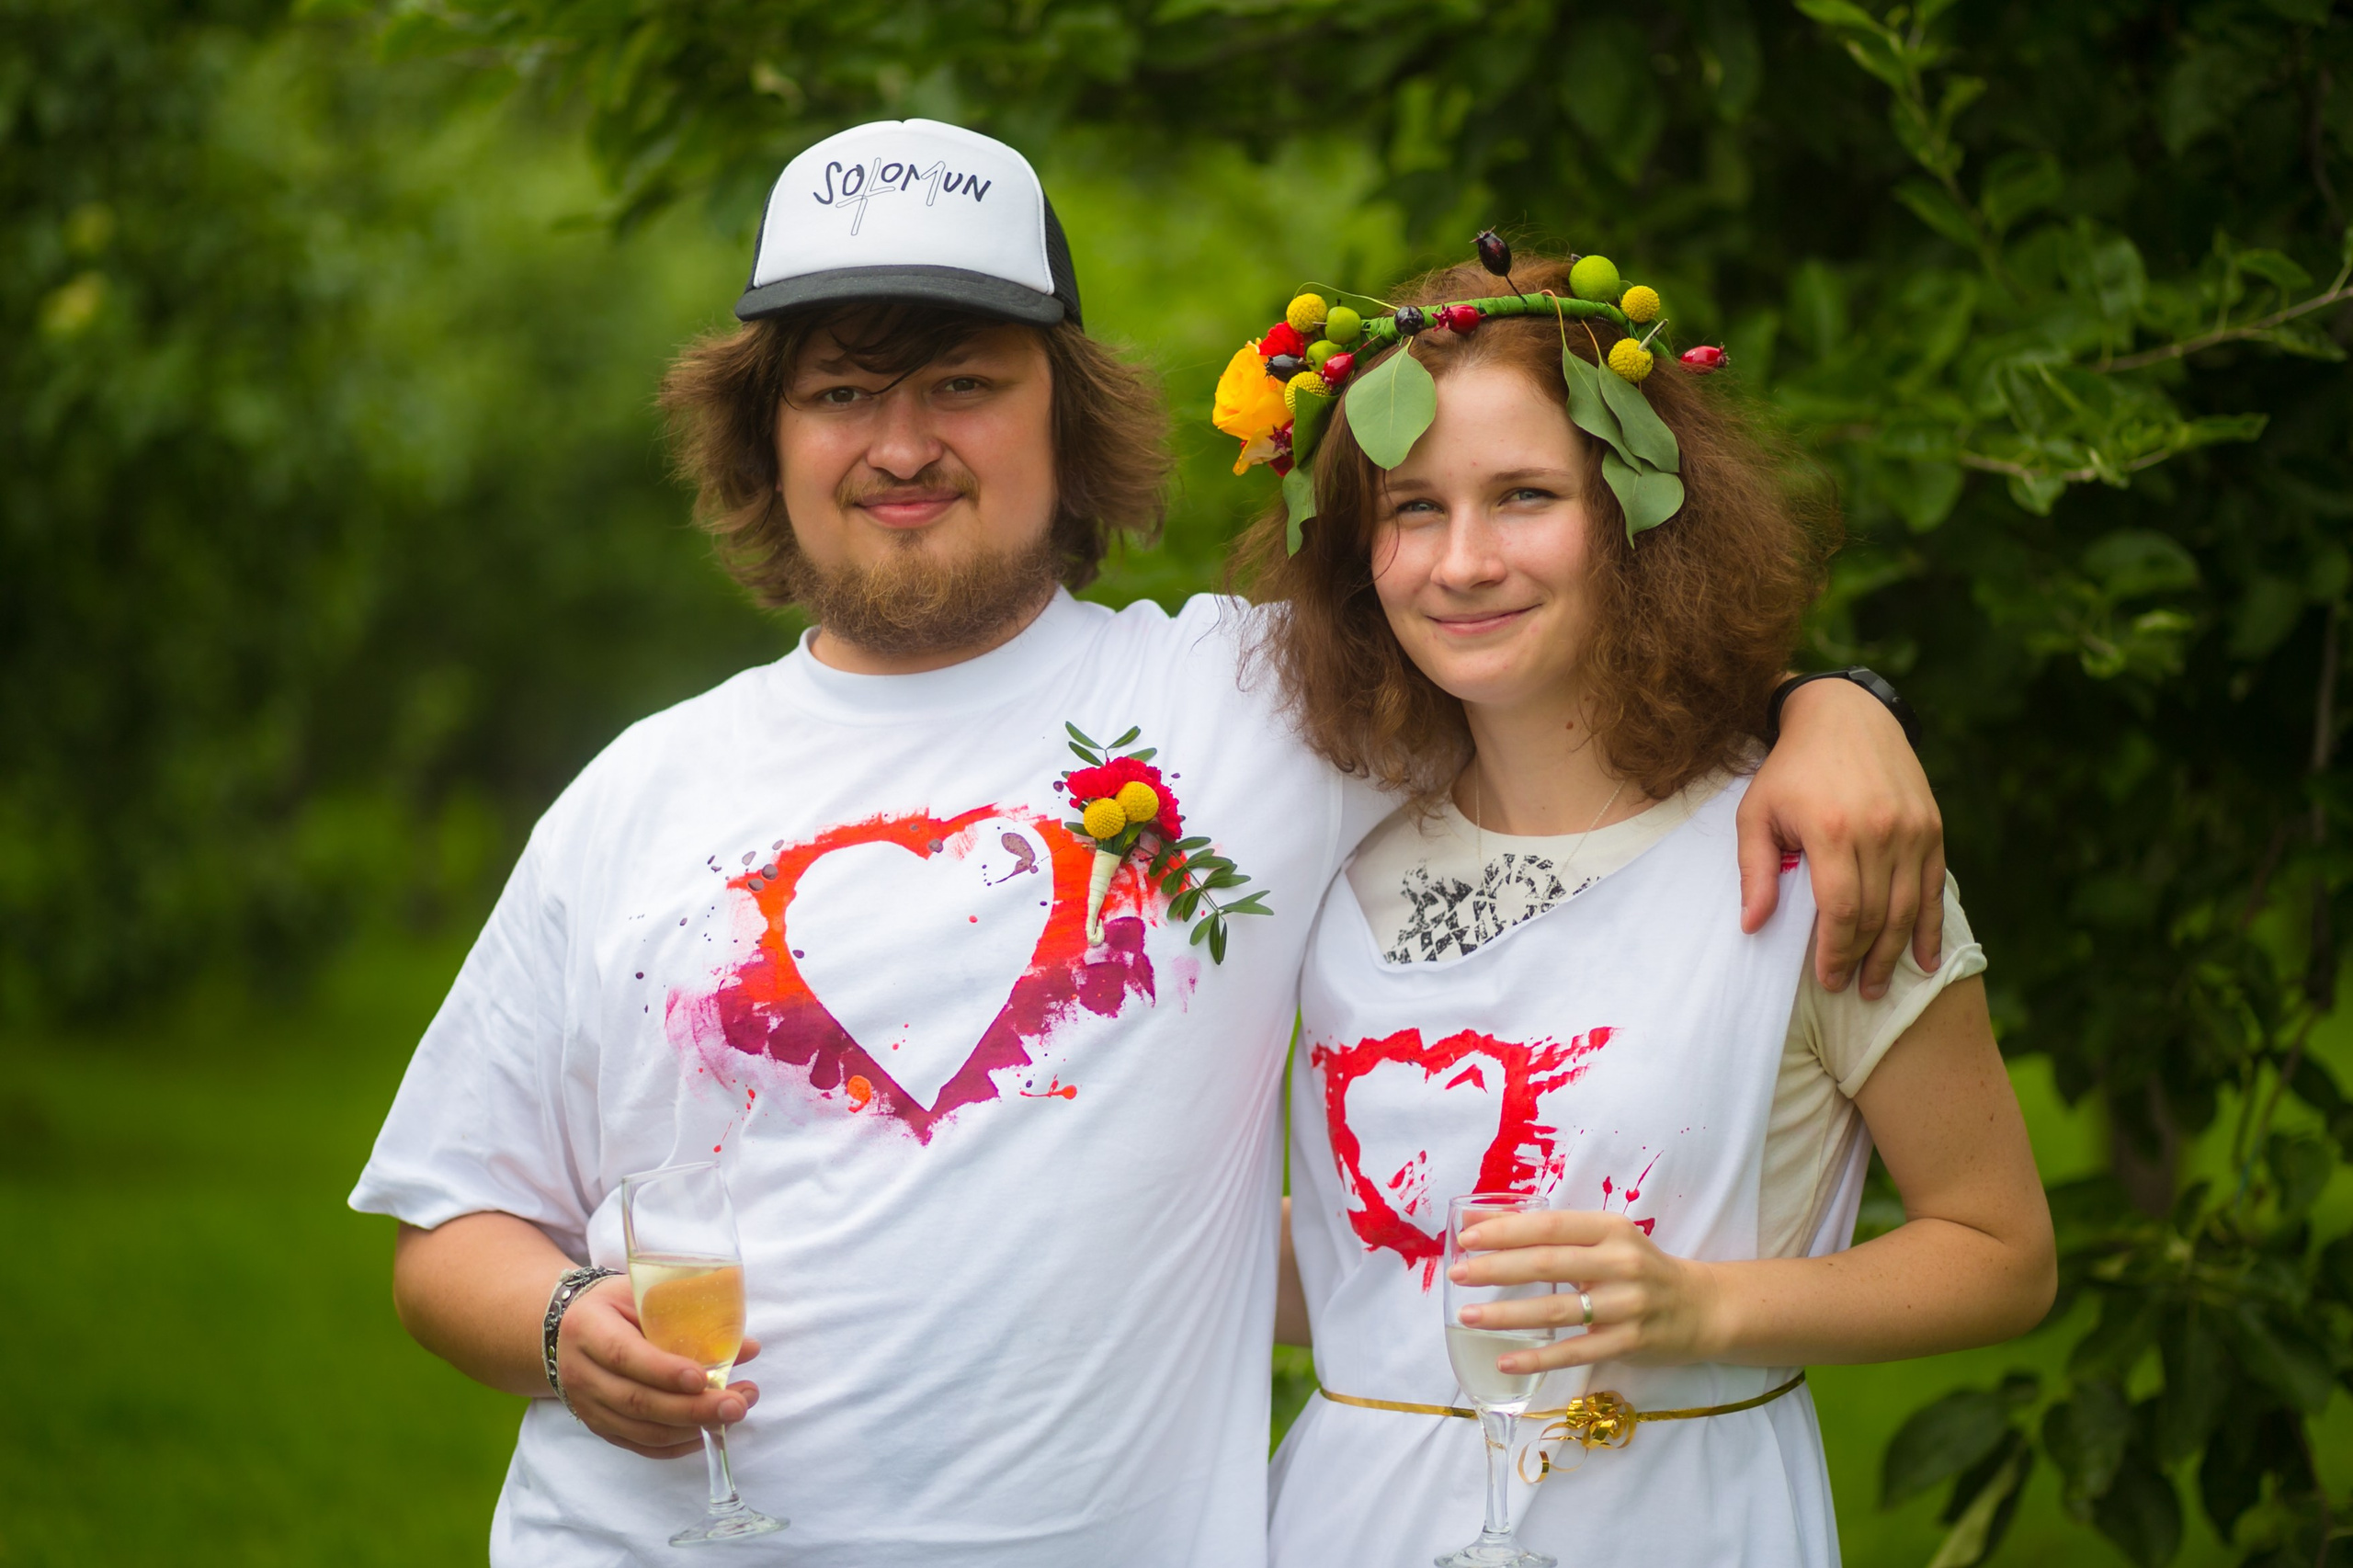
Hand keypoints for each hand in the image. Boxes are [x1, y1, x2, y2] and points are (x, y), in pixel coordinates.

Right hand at [556, 1278, 761, 1458]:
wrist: (562, 1332)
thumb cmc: (612, 1305)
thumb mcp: (639, 1294)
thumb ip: (687, 1316)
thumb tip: (749, 1347)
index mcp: (588, 1329)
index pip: (624, 1355)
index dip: (663, 1371)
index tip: (703, 1378)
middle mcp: (582, 1373)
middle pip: (637, 1401)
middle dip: (692, 1408)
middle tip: (737, 1404)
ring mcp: (589, 1406)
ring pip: (642, 1430)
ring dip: (693, 1427)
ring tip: (735, 1412)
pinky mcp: (600, 1427)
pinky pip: (640, 1445)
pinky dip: (677, 1444)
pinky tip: (708, 1431)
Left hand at [1449, 1210, 1725, 1375]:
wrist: (1701, 1307)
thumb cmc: (1638, 1268)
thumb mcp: (1602, 1238)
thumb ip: (1547, 1231)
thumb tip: (1477, 1217)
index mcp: (1610, 1229)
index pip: (1549, 1226)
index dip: (1505, 1229)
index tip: (1465, 1236)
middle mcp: (1620, 1263)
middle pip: (1548, 1264)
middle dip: (1496, 1269)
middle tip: (1457, 1273)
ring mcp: (1626, 1305)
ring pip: (1557, 1311)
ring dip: (1507, 1315)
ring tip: (1468, 1317)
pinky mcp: (1629, 1342)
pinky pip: (1575, 1352)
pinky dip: (1538, 1358)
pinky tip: (1505, 1360)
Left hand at [1739, 676, 1943, 998]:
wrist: (1844, 716)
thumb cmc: (1790, 769)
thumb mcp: (1755, 813)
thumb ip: (1754, 871)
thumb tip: (1752, 926)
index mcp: (1832, 830)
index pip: (1841, 910)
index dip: (1835, 951)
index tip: (1826, 978)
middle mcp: (1879, 831)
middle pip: (1877, 915)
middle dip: (1862, 960)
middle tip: (1852, 989)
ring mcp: (1912, 829)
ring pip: (1907, 907)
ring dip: (1894, 953)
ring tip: (1879, 984)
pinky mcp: (1931, 826)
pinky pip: (1934, 887)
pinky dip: (1929, 926)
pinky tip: (1925, 958)